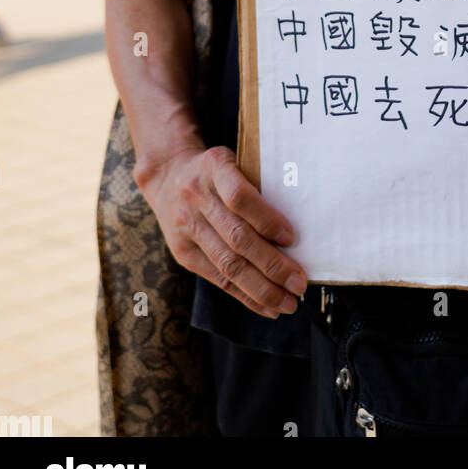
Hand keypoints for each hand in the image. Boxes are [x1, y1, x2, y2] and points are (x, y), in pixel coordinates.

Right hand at [138, 145, 307, 318]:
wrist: (168, 177)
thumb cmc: (217, 172)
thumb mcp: (235, 162)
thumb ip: (258, 187)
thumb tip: (297, 231)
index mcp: (214, 167)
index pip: (239, 197)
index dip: (266, 219)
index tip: (292, 238)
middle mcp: (196, 197)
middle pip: (236, 238)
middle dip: (272, 265)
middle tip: (299, 283)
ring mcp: (186, 227)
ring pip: (227, 265)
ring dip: (261, 288)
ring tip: (288, 303)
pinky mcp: (182, 253)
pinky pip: (217, 279)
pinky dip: (245, 295)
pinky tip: (267, 306)